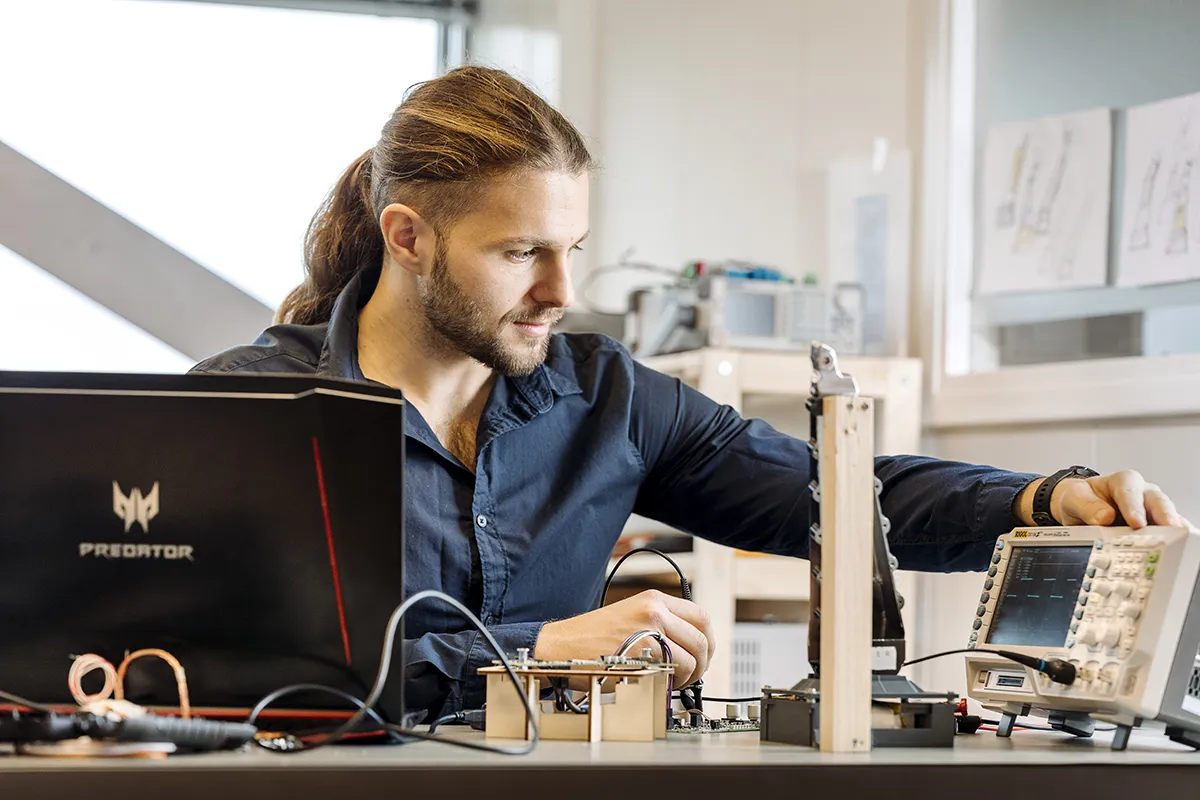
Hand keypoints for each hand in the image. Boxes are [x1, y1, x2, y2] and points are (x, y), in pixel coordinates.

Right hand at [533, 590, 714, 686]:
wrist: (561, 646)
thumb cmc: (590, 637)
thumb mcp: (630, 616)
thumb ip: (660, 623)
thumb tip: (689, 645)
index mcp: (653, 599)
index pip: (701, 617)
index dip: (708, 641)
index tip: (704, 655)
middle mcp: (655, 611)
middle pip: (701, 639)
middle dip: (703, 663)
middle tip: (691, 675)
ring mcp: (649, 632)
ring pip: (692, 658)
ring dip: (688, 676)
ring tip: (673, 681)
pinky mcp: (642, 654)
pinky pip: (673, 671)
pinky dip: (673, 682)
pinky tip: (661, 684)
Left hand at [1050, 469, 1189, 528]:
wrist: (1078, 507)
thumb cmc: (1080, 499)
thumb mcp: (1073, 498)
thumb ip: (1087, 506)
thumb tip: (1104, 517)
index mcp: (1123, 482)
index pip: (1130, 492)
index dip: (1134, 507)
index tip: (1136, 522)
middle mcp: (1142, 494)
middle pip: (1158, 502)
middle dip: (1164, 516)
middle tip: (1168, 530)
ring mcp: (1152, 510)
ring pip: (1167, 517)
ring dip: (1170, 530)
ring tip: (1173, 542)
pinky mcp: (1155, 526)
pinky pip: (1168, 531)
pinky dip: (1172, 539)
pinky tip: (1174, 547)